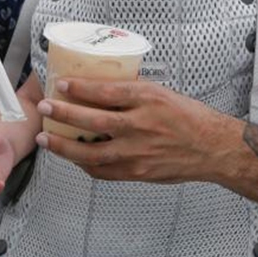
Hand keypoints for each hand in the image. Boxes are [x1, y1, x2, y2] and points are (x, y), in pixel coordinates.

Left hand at [35, 78, 234, 182]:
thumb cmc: (190, 118)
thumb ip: (133, 93)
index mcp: (148, 99)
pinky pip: (103, 171)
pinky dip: (84, 164)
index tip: (61, 84)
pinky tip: (73, 158)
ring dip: (64, 146)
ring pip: (91, 152)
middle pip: (93, 120)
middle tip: (45, 108)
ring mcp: (137, 152)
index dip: (79, 88)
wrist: (212, 148)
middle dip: (63, 114)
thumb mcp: (163, 94)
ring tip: (46, 139)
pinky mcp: (137, 172)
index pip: (106, 91)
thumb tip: (102, 88)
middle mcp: (141, 125)